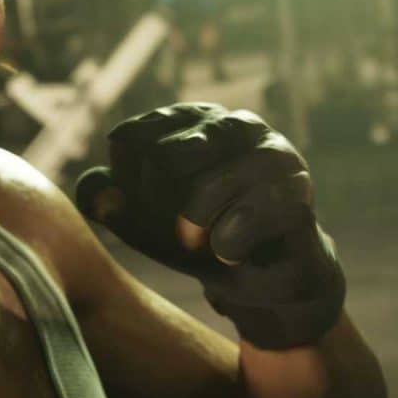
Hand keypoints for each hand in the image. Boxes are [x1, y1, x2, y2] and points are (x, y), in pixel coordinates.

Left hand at [75, 103, 344, 348]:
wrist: (259, 278)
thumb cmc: (193, 237)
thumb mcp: (136, 220)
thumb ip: (103, 199)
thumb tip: (99, 189)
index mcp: (188, 119)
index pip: (130, 140)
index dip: (127, 185)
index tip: (146, 209)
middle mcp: (231, 123)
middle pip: (164, 159)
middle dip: (159, 208)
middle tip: (176, 231)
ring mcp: (270, 151)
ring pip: (206, 187)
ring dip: (193, 225)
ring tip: (196, 241)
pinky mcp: (297, 188)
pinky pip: (248, 214)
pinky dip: (228, 243)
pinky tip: (228, 252)